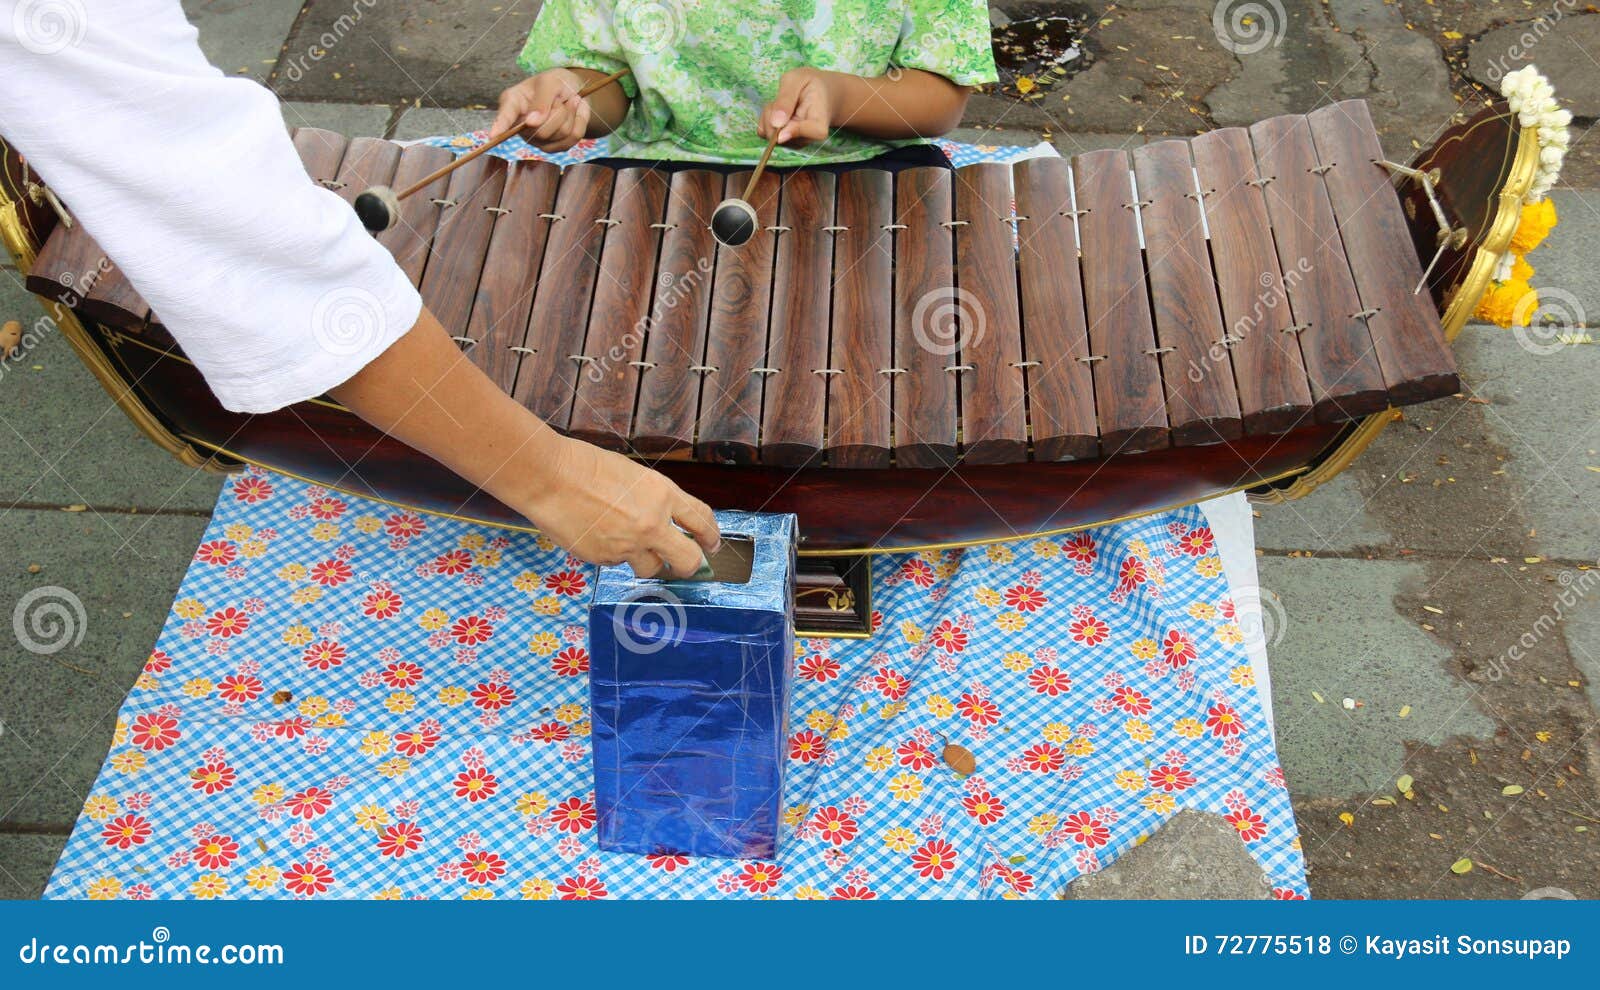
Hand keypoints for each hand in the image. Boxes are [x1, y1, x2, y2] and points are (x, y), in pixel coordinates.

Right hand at [492, 68, 592, 151]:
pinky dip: (580, 121)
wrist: (574, 91)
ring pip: (561, 133)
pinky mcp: (554, 147)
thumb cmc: (556, 83)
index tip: (493, 135)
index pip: (505, 117)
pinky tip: (574, 112)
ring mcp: (537, 139)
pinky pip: (573, 138)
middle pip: (542, 130)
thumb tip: (532, 123)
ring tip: (567, 102)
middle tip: (559, 99)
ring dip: (570, 114)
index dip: (499, 126)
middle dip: (558, 111)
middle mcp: (521, 125)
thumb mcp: (550, 81)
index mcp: (513, 102)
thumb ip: (542, 100)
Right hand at [521, 436, 720, 578]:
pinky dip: (613, 554)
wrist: (550, 478)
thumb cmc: (586, 467)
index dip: (711, 535)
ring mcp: (628, 545)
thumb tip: (664, 521)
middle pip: (688, 559)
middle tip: (687, 566)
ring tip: (628, 543)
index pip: (701, 520)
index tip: (712, 544)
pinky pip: (618, 563)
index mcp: (663, 494)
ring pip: (651, 567)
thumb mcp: (633, 475)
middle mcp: (652, 523)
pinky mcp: (605, 558)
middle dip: (691, 566)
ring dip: (646, 561)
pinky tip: (596, 534)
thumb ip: (653, 499)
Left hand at [758, 67, 834, 146]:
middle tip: (783, 96)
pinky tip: (779, 110)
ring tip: (784, 102)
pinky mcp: (783, 141)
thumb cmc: (810, 84)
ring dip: (769, 114)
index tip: (781, 133)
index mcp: (820, 122)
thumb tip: (776, 123)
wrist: (820, 93)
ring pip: (770, 133)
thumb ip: (786, 99)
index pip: (812, 132)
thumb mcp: (797, 79)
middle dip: (773, 114)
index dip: (795, 131)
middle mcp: (808, 138)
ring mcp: (795, 142)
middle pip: (781, 135)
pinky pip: (764, 132)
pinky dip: (766, 119)